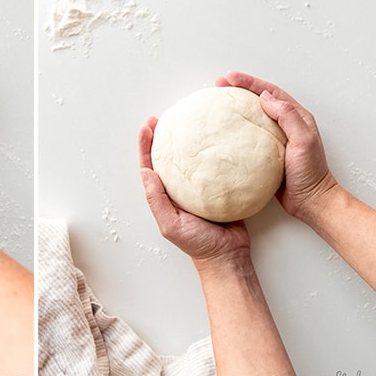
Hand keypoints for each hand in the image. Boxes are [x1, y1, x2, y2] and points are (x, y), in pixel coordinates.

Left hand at [138, 117, 250, 269]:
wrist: (229, 257)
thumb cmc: (199, 245)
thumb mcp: (171, 225)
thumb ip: (157, 200)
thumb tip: (145, 171)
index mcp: (165, 195)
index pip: (151, 165)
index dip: (146, 145)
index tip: (147, 127)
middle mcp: (179, 189)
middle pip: (167, 157)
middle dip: (162, 136)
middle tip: (161, 118)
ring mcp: (199, 187)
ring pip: (188, 159)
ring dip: (184, 140)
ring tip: (183, 121)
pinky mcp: (218, 187)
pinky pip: (212, 165)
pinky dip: (209, 151)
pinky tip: (212, 139)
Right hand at [216, 72, 337, 221]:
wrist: (311, 202)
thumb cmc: (311, 173)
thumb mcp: (303, 140)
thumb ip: (288, 116)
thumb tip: (265, 98)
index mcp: (297, 116)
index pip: (270, 92)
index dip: (250, 82)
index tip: (231, 77)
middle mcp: (286, 124)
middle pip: (260, 99)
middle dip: (240, 88)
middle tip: (220, 84)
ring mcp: (276, 137)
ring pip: (253, 114)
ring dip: (237, 105)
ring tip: (220, 100)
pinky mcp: (267, 152)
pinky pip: (249, 134)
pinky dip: (237, 126)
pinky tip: (226, 129)